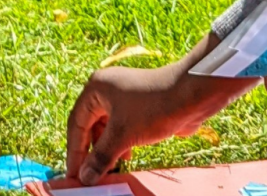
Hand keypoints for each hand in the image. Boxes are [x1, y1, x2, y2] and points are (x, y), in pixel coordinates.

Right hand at [66, 59, 249, 184]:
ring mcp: (123, 96)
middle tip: (91, 175)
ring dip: (107, 149)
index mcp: (95, 89)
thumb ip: (102, 157)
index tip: (74, 174)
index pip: (76, 124)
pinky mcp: (138, 105)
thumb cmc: (154, 107)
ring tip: (110, 169)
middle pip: (90, 126)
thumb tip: (85, 177)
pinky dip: (121, 143)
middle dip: (92, 151)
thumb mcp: (123, 136)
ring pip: (107, 128)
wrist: (192, 95)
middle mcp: (106, 89)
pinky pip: (122, 127)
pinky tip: (126, 157)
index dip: (75, 152)